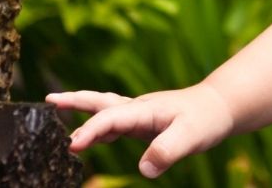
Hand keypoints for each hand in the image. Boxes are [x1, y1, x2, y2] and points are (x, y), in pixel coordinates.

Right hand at [46, 83, 233, 178]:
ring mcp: (141, 114)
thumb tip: (144, 169)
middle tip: (50, 101)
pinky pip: (116, 122)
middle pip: (102, 103)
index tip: (71, 145)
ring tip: (58, 112)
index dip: (90, 131)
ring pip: (107, 110)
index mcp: (145, 109)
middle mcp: (139, 109)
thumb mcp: (191, 136)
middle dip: (76, 102)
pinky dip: (100, 126)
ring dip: (84, 112)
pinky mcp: (146, 122)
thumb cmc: (207, 118)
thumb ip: (167, 151)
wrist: (221, 106)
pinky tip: (94, 137)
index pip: (111, 118)